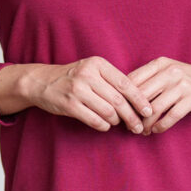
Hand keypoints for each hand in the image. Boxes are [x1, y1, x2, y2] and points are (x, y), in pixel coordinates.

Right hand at [24, 57, 154, 132]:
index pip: (126, 83)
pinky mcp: (69, 105)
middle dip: (132, 116)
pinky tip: (105, 125)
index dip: (140, 99)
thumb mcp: (92, 70)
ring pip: (108, 112)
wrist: (42, 82)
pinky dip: (103, 126)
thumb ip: (112, 80)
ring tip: (117, 123)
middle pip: (119, 101)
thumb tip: (138, 100)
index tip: (149, 111)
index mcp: (98, 64)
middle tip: (138, 127)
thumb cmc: (73, 77)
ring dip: (116, 121)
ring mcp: (77, 90)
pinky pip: (94, 120)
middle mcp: (88, 75)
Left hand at [125, 59, 190, 134]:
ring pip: (155, 108)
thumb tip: (122, 96)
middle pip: (141, 96)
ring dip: (146, 124)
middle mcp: (170, 71)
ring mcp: (182, 84)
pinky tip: (156, 130)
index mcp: (160, 64)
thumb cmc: (186, 80)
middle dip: (132, 114)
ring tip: (142, 131)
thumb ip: (148, 79)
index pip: (132, 80)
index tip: (120, 111)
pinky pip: (172, 115)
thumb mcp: (167, 71)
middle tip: (129, 125)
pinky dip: (161, 126)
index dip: (123, 98)